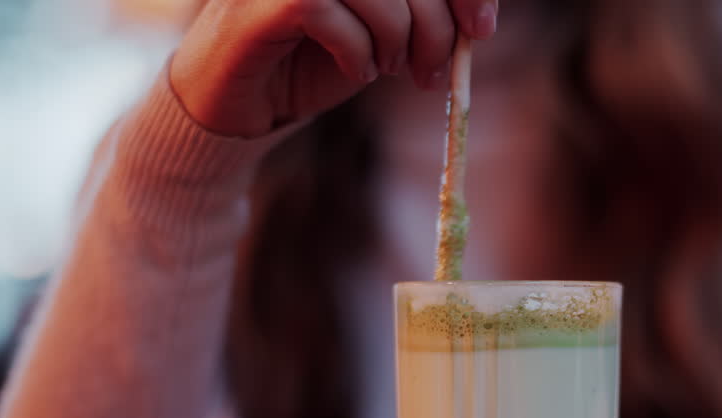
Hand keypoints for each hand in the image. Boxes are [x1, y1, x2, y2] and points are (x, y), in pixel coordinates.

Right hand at [170, 0, 497, 137]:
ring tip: (384, 69)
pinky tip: (353, 70)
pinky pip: (326, 13)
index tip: (480, 30)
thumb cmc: (313, 60)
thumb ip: (424, 16)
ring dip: (395, 41)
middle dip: (435, 27)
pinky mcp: (260, 1)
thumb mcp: (385, 35)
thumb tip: (477, 18)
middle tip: (432, 72)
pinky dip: (354, 50)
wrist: (241, 104)